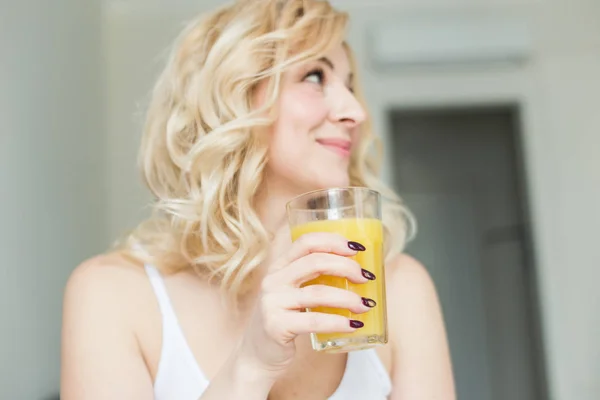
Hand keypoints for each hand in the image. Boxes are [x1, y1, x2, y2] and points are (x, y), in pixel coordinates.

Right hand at [235, 232, 373, 381]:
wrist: (257, 355)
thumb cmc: (285, 320)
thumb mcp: (293, 293)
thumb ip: (313, 280)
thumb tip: (358, 272)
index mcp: (279, 267)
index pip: (306, 242)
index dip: (333, 241)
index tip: (357, 249)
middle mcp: (273, 280)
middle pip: (315, 262)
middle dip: (346, 267)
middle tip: (366, 278)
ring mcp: (273, 303)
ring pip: (318, 292)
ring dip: (348, 298)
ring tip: (365, 304)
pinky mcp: (277, 326)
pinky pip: (315, 320)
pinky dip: (338, 322)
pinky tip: (353, 325)